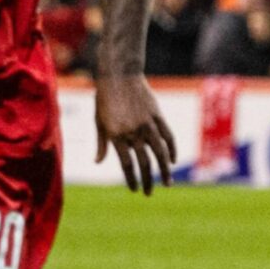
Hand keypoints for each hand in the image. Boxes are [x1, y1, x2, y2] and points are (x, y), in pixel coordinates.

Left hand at [96, 73, 174, 196]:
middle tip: (149, 194)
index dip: (131, 179)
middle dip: (147, 181)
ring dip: (163, 171)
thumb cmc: (105, 98)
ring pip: (159, 153)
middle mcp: (133, 132)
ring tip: (166, 183)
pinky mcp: (157, 116)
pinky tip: (171, 160)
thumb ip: (102, 143)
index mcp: (116, 135)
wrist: (119, 74)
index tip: (135, 190)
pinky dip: (171, 149)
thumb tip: (98, 162)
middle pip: (143, 163)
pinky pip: (168, 136)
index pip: (126, 164)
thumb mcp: (99, 121)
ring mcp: (147, 124)